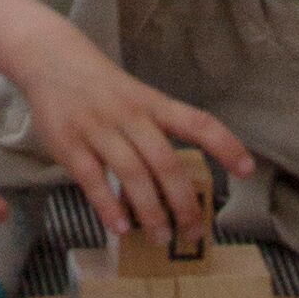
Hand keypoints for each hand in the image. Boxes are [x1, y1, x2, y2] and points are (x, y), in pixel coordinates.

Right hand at [5, 24, 255, 252]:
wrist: (51, 59)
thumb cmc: (103, 88)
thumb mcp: (136, 99)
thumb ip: (155, 135)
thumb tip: (177, 186)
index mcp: (153, 104)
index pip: (197, 122)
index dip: (225, 144)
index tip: (247, 170)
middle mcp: (130, 116)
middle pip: (165, 161)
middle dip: (183, 202)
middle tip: (193, 233)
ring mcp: (99, 129)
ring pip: (132, 174)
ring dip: (150, 212)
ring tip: (161, 238)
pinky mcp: (69, 144)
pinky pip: (92, 180)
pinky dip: (108, 207)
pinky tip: (120, 228)